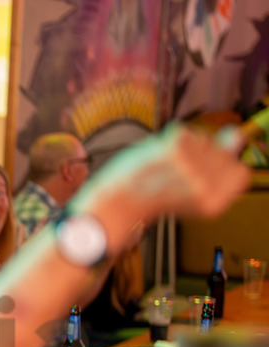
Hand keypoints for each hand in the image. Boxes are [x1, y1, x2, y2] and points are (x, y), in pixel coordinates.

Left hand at [76, 125, 249, 255]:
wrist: (115, 205)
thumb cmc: (152, 198)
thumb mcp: (193, 187)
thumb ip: (220, 160)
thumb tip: (236, 135)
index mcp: (217, 202)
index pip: (240, 171)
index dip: (221, 171)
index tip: (198, 182)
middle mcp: (206, 186)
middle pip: (223, 152)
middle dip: (202, 157)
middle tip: (173, 176)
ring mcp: (190, 167)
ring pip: (203, 139)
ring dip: (183, 148)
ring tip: (161, 169)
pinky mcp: (172, 150)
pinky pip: (182, 132)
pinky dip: (167, 141)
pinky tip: (154, 159)